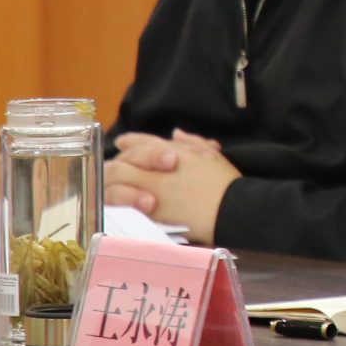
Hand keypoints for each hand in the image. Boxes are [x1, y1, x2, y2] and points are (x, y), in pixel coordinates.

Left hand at [107, 132, 238, 242]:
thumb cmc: (226, 182)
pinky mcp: (151, 212)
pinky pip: (125, 204)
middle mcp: (156, 169)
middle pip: (122, 162)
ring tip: (114, 189)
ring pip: (118, 184)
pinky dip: (121, 202)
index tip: (122, 143)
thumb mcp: (211, 155)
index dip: (130, 142)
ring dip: (114, 185)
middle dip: (115, 165)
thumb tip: (176, 133)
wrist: (231, 209)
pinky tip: (122, 204)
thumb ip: (191, 142)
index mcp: (171, 152)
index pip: (142, 143)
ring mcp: (151, 190)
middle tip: (114, 170)